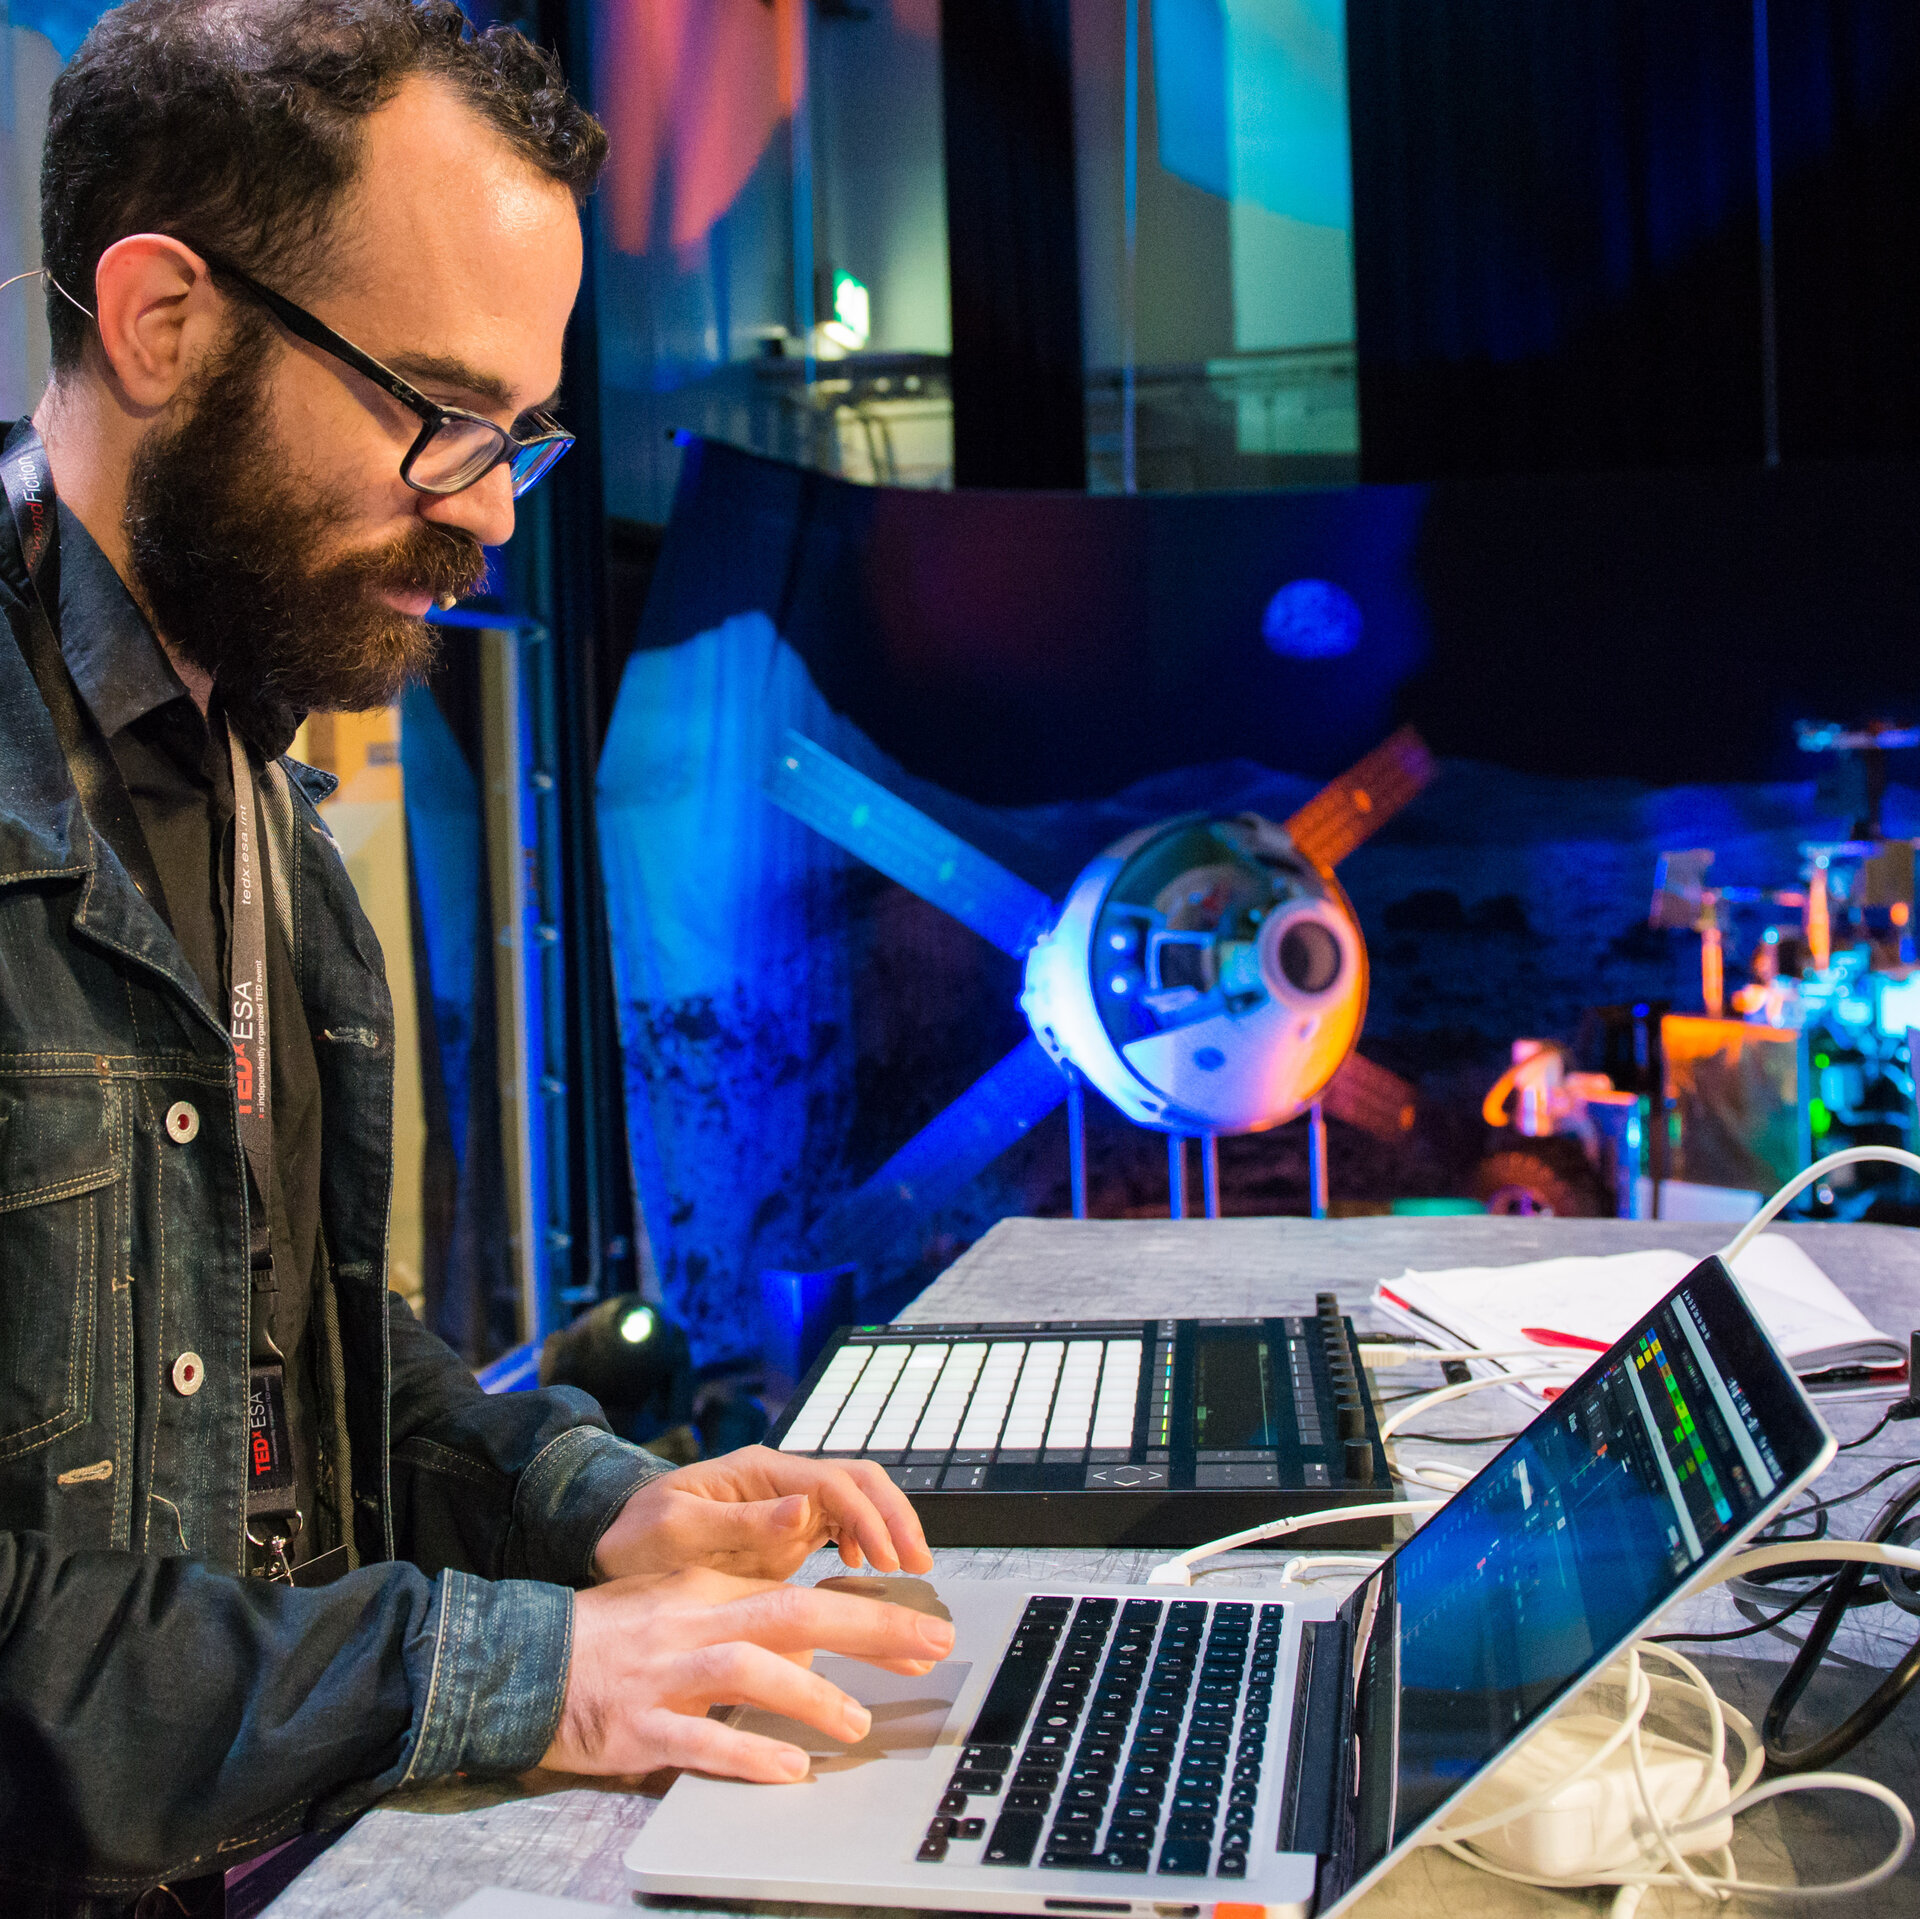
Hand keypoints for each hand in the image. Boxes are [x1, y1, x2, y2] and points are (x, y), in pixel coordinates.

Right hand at [541, 1566, 955, 1778]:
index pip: (802, 1593)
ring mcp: (665, 1672)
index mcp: (709, 1591)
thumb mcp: (684, 1609)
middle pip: (792, 1612)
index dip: (868, 1611)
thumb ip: (746, 1623)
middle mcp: (694, 1622)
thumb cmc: (611, 1637)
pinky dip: (745, 1754)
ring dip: (811, 1694)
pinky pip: (698, 1739)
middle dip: (869, 1624)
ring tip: (857, 1723)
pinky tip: (786, 1770)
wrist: (522, 1660)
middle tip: (930, 1643)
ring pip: (747, 1669)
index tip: (924, 1629)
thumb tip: (814, 1651)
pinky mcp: (638, 1724)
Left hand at [593, 1445, 933, 1582]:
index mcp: (759, 1472)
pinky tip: (869, 1574)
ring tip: (909, 1572)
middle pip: (859, 1483)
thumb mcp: (677, 1529)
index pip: (834, 1483)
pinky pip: (839, 1531)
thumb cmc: (637, 1535)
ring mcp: (786, 1508)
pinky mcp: (785, 1536)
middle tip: (918, 1564)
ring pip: (857, 1505)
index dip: (869, 1517)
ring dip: (888, 1531)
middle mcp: (780, 1483)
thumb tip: (802, 1509)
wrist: (611, 1544)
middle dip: (895, 1517)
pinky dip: (865, 1546)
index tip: (890, 1558)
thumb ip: (739, 1520)